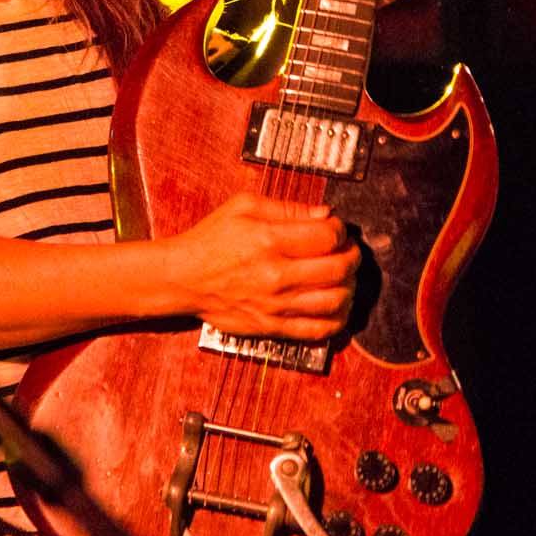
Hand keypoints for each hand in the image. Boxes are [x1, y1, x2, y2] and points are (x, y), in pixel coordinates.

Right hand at [169, 192, 357, 339]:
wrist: (183, 278)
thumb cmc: (211, 239)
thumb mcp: (244, 206)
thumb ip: (288, 208)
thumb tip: (325, 214)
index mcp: (269, 240)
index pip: (327, 236)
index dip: (341, 230)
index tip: (336, 229)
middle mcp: (275, 275)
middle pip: (339, 269)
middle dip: (352, 256)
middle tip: (348, 251)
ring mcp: (275, 305)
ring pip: (335, 301)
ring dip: (350, 287)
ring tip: (345, 277)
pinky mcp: (271, 327)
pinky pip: (317, 330)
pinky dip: (337, 319)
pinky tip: (336, 305)